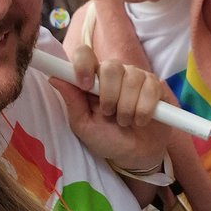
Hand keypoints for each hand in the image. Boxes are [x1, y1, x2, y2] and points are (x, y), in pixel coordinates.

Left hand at [51, 44, 171, 172]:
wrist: (135, 155)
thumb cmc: (106, 138)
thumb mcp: (84, 125)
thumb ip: (72, 102)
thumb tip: (54, 77)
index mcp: (93, 79)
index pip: (85, 54)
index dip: (83, 65)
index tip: (84, 85)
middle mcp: (115, 73)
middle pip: (111, 66)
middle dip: (110, 96)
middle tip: (109, 114)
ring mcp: (137, 77)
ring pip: (132, 79)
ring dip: (127, 108)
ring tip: (125, 122)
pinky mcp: (156, 86)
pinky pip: (151, 88)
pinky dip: (144, 110)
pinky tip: (141, 120)